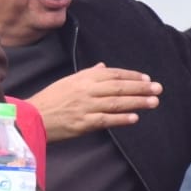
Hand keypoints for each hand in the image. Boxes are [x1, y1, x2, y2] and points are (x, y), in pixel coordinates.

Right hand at [26, 64, 161, 141]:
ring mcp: (85, 107)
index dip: (131, 76)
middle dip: (141, 88)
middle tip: (158, 89)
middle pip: (119, 87)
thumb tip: (104, 67)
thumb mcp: (68, 81)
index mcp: (83, 78)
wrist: (32, 117)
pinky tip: (135, 117)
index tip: (146, 79)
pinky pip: (106, 119)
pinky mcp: (83, 123)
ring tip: (153, 102)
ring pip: (116, 102)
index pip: (113, 74)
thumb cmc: (50, 99)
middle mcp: (86, 90)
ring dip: (137, 102)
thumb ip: (88, 74)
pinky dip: (121, 118)